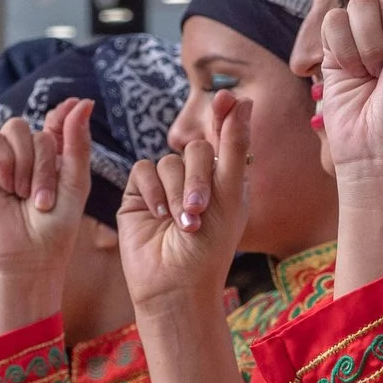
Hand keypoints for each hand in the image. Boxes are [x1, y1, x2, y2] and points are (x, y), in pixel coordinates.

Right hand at [0, 99, 92, 333]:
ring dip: (28, 163)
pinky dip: (6, 160)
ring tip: (24, 196)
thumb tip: (82, 100)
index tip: (77, 105)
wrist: (27, 259)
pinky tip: (8, 185)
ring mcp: (0, 165)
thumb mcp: (74, 181)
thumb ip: (76, 142)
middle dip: (46, 163)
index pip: (54, 128)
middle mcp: (24, 162)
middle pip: (38, 132)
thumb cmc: (54, 229)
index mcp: (49, 164)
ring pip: (16, 131)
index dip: (64, 116)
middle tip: (43, 198)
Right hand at [119, 92, 250, 313]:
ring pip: (168, 160)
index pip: (224, 137)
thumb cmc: (210, 249)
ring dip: (176, 192)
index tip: (225, 97)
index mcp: (224, 180)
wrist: (175, 285)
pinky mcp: (138, 194)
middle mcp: (195, 179)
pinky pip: (143, 170)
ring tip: (181, 224)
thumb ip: (234, 146)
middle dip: (198, 178)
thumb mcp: (230, 196)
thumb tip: (244, 99)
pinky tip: (157, 216)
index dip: (224, 116)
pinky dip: (152, 191)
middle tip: (199, 210)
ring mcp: (165, 186)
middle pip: (195, 148)